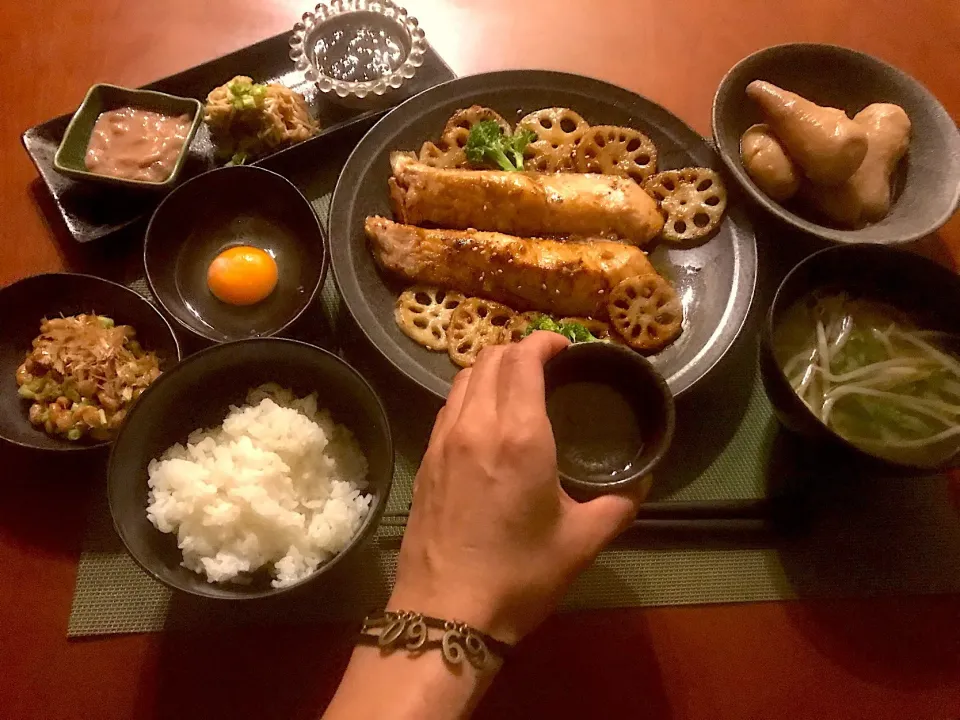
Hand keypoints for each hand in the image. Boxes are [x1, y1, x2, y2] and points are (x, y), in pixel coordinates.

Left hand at [389, 332, 650, 643]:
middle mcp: (475, 425)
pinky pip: (447, 407)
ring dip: (490, 369)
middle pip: (489, 358)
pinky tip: (485, 419)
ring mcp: (442, 441)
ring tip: (515, 385)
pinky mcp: (424, 460)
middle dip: (518, 349)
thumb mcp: (582, 542)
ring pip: (463, 380)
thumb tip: (640, 484)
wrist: (446, 612)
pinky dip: (469, 395)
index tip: (563, 347)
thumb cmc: (519, 575)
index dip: (543, 342)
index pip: (522, 359)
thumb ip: (618, 505)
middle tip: (545, 364)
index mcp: (519, 436)